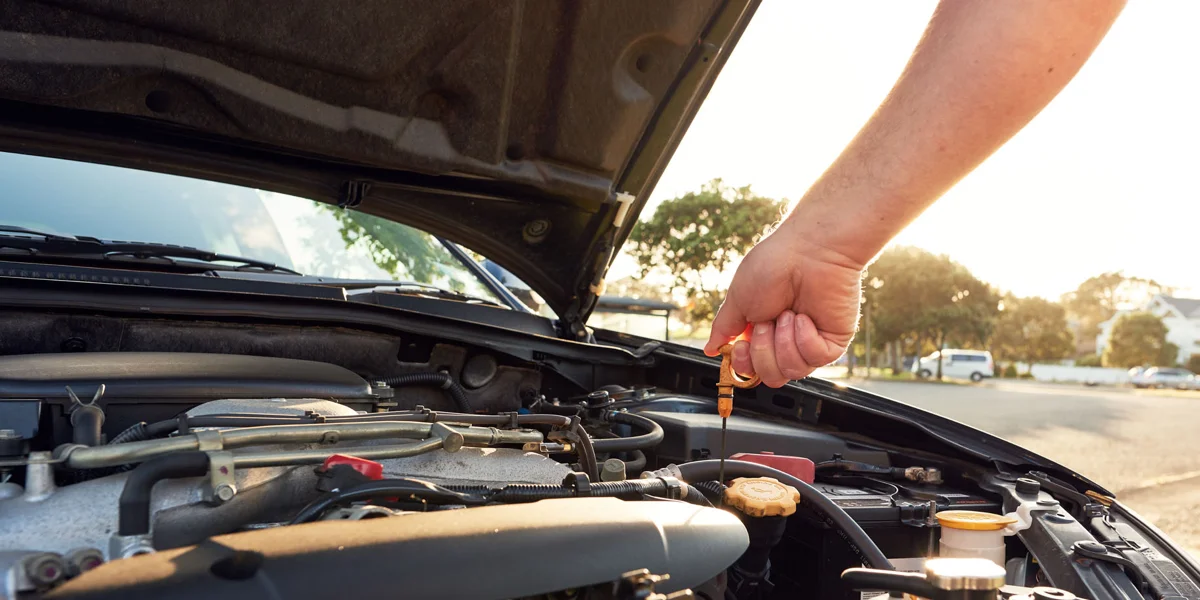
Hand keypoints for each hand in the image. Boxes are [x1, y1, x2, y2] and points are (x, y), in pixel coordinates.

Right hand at [704, 222, 864, 387]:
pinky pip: (815, 358)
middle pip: (770, 376)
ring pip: (792, 370)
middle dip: (763, 350)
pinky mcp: (832, 341)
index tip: (739, 345)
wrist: (809, 250)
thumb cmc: (774, 265)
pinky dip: (804, 338)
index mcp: (761, 330)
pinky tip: (804, 316)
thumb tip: (710, 348)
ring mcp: (810, 341)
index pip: (751, 368)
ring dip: (784, 341)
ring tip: (788, 314)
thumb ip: (724, 327)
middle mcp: (785, 339)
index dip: (743, 364)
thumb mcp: (738, 298)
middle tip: (767, 321)